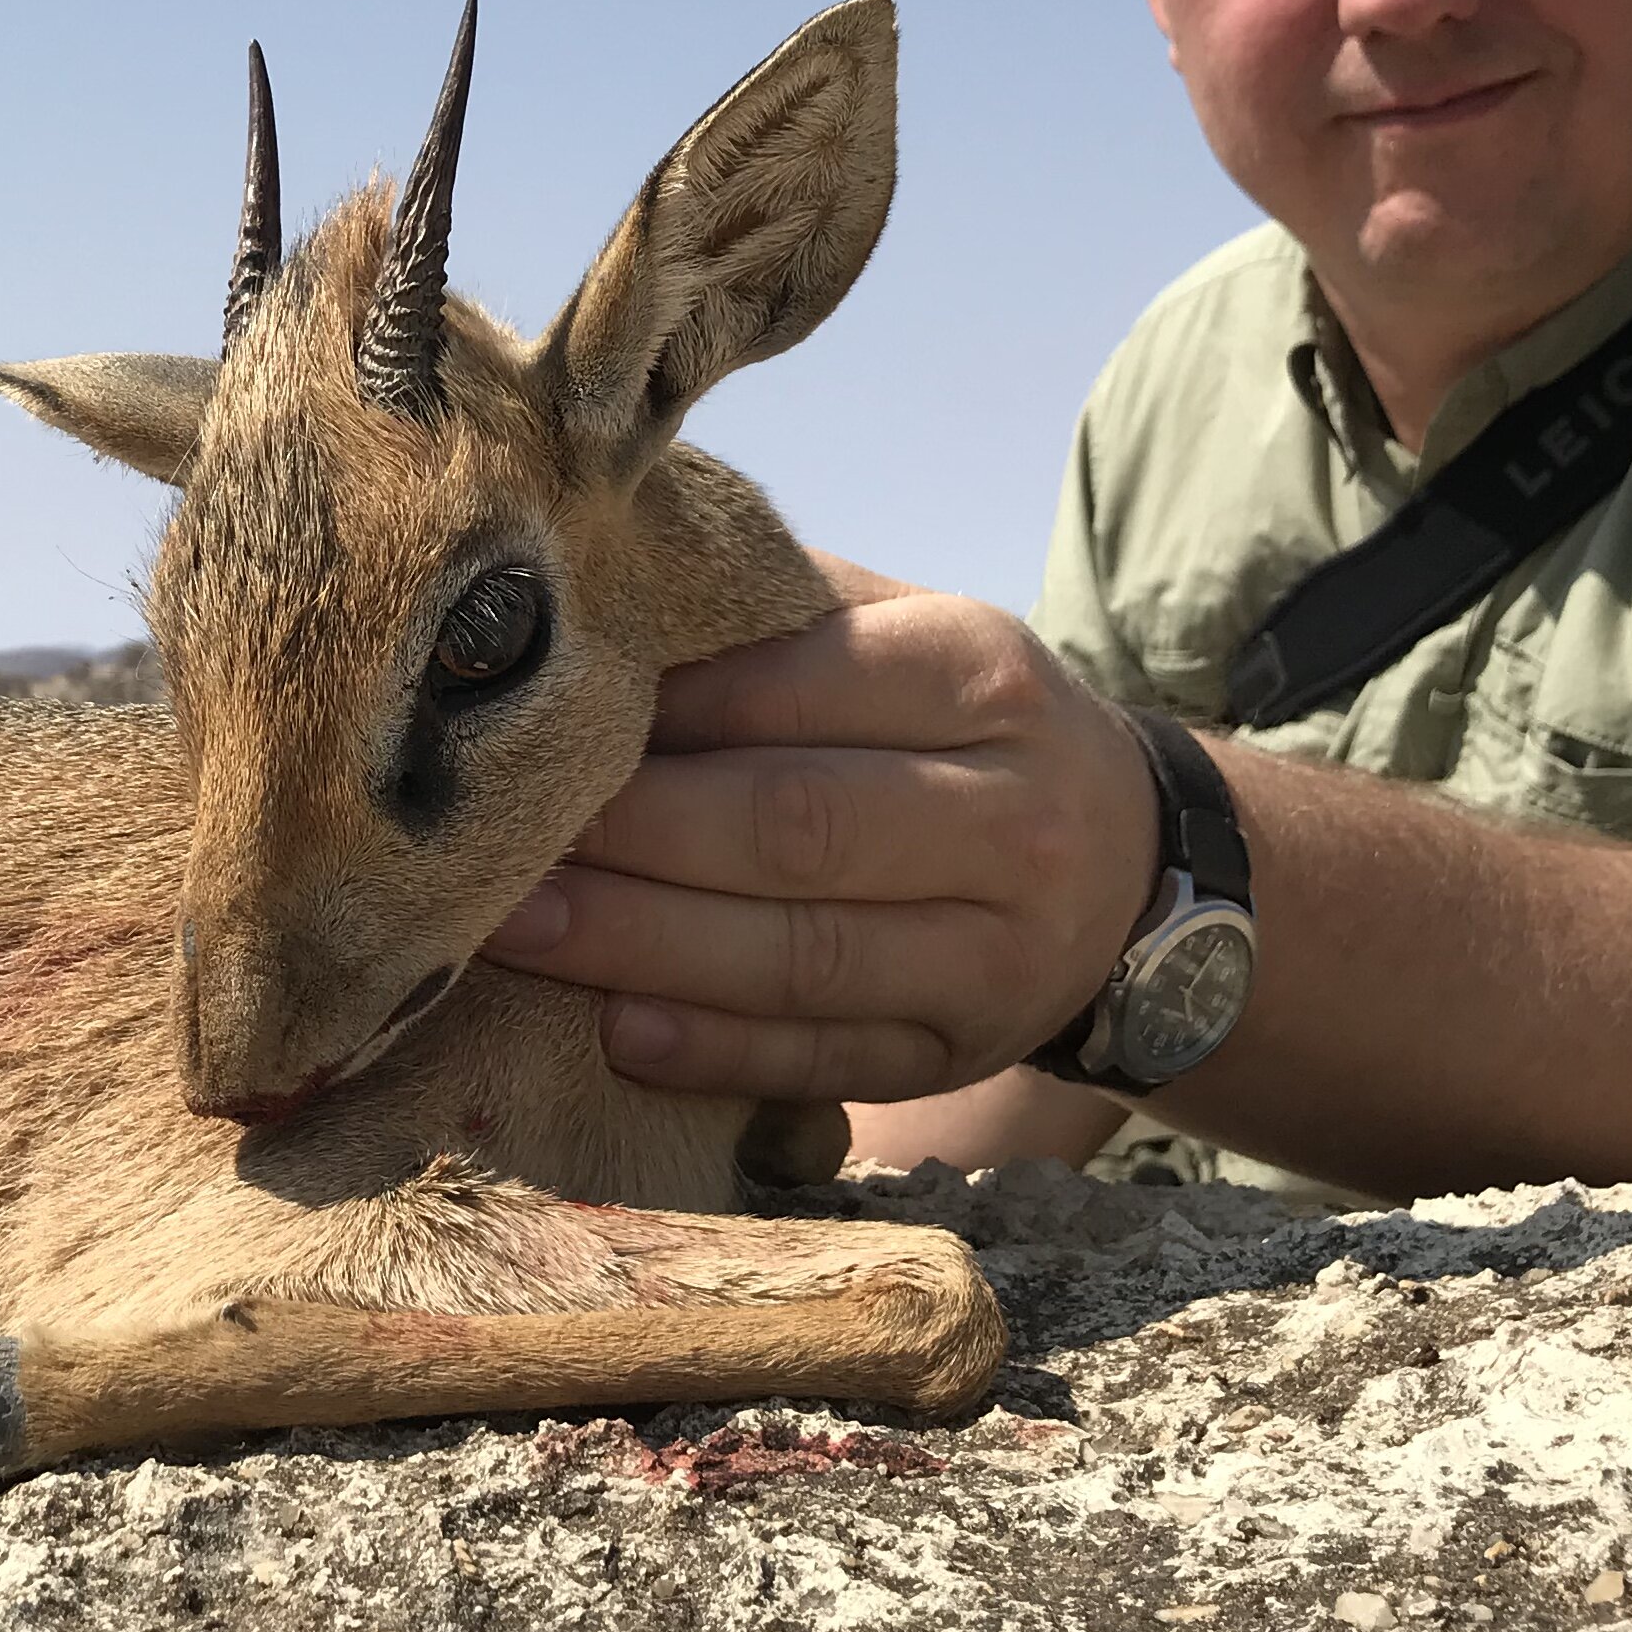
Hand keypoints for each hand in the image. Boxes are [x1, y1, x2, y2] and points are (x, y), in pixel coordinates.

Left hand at [479, 561, 1164, 1099]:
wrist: (1135, 867)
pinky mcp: (964, 1052)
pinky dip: (715, 1052)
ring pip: (800, 956)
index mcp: (982, 674)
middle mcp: (1010, 814)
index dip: (663, 708)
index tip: (544, 713)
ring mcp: (997, 950)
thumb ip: (782, 610)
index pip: (800, 684)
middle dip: (630, 835)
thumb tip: (601, 571)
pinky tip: (616, 1031)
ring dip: (641, 948)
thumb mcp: (916, 635)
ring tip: (514, 930)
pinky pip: (825, 1060)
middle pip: (792, 826)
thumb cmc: (967, 728)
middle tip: (496, 836)